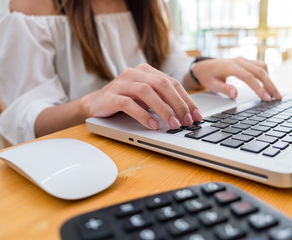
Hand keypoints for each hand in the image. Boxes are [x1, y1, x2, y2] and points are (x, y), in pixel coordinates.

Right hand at [83, 63, 202, 129]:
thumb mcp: (147, 98)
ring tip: (173, 125)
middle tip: (187, 121)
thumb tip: (187, 114)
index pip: (172, 83)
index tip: (196, 116)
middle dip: (178, 104)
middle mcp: (135, 73)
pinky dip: (143, 115)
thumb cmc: (125, 100)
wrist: (95, 103)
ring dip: (163, 110)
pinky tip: (153, 125)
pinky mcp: (111, 96)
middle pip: (162, 84)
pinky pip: (129, 104)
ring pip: (147, 92)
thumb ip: (163, 100)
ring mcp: (122, 83)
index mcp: (146, 71)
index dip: (186, 99)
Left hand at [192, 57, 281, 100]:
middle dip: (270, 85)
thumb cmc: (207, 76)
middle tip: (277, 97)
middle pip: (259, 71)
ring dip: (269, 80)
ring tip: (274, 93)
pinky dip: (266, 74)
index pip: (248, 77)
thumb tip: (235, 94)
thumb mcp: (211, 85)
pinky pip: (259, 65)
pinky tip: (268, 84)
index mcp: (229, 66)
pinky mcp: (245, 61)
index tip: (266, 98)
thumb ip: (224, 89)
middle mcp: (238, 60)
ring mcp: (242, 59)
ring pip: (261, 67)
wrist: (203, 66)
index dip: (259, 88)